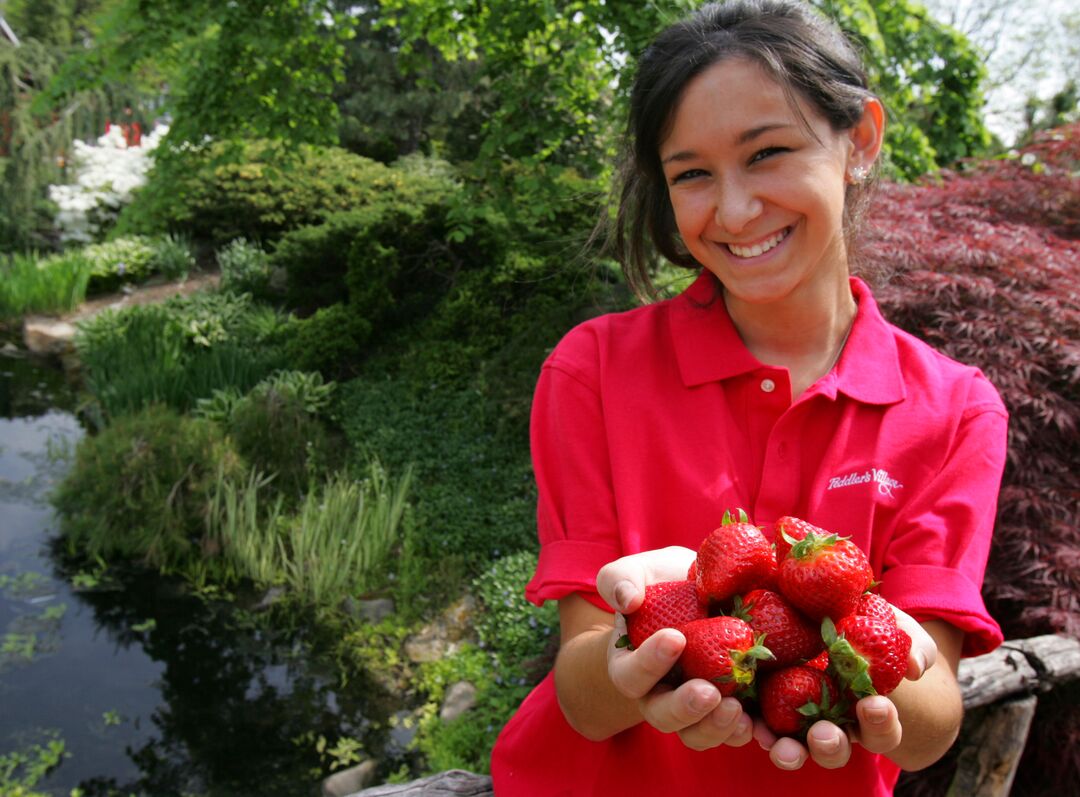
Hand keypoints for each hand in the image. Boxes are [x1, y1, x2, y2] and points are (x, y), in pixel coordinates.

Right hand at [596, 547, 754, 749]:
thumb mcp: (637, 572)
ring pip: (696, 733)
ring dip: (714, 727)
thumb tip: (628, 600)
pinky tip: (756, 724)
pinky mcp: (727, 707)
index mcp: (631, 664)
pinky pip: (732, 731)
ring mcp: (694, 705)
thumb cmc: (661, 583)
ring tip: (735, 709)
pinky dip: (744, 731)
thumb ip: (620, 581)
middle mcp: (659, 693)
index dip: (649, 664)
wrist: (698, 592)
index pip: (630, 675)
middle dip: (684, 708)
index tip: (675, 637)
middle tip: (707, 692)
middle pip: (662, 715)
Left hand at [752, 604, 938, 769]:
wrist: (823, 608)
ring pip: (793, 747)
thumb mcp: (891, 624)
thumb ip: (911, 645)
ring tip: (780, 746)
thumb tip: (915, 667)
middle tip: (824, 734)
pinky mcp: (760, 701)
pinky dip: (747, 725)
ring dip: (788, 751)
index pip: (881, 731)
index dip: (881, 724)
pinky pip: (753, 721)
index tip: (876, 704)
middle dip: (829, 746)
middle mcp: (831, 723)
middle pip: (833, 749)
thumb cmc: (865, 619)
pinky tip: (741, 717)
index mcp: (867, 711)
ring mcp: (794, 718)